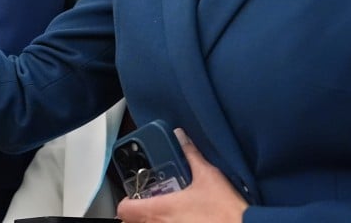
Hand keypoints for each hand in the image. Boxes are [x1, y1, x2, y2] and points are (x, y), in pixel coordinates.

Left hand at [115, 129, 247, 222]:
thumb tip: (181, 137)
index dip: (126, 203)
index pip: (124, 211)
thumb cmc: (226, 211)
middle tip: (149, 204)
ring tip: (166, 215)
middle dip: (138, 214)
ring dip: (150, 222)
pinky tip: (182, 221)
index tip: (134, 197)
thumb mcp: (208, 176)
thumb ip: (191, 155)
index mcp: (160, 210)